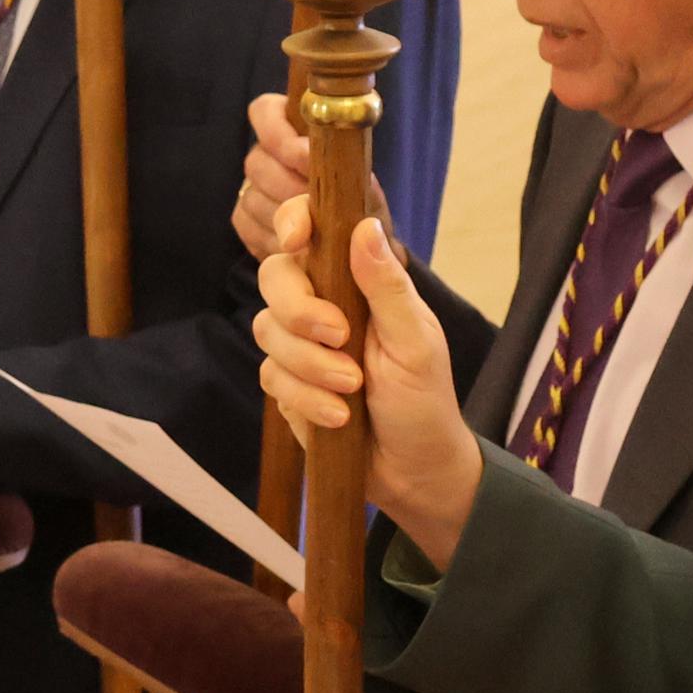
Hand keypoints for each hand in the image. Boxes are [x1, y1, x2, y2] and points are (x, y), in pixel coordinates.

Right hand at [230, 93, 390, 259]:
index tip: (307, 158)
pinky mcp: (245, 220)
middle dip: (289, 186)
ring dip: (284, 218)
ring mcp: (251, 188)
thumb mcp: (362, 186)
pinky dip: (273, 239)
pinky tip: (296, 248)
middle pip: (257, 161)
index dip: (280, 134)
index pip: (265, 112)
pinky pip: (247, 225)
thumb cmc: (361, 207)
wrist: (359, 246)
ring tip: (314, 233)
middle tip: (317, 206)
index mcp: (293, 129)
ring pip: (252, 197)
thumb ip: (343, 176)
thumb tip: (307, 186)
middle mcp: (266, 154)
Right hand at [253, 202, 482, 557]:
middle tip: (340, 337)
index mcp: (356, 281)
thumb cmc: (425, 400)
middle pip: (274, 276)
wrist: (413, 472)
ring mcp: (299, 344)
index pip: (311, 229)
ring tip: (352, 391)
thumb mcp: (416, 342)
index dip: (294, 221)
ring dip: (311, 365)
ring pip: (267, 330)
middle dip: (300, 311)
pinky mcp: (285, 384)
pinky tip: (338, 417)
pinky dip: (305, 399)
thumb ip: (387, 286)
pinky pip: (270, 377)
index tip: (297, 240)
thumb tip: (364, 225)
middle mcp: (322, 303)